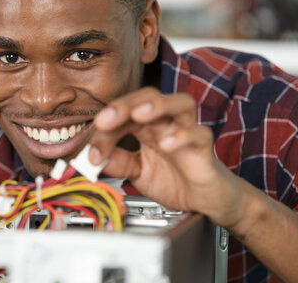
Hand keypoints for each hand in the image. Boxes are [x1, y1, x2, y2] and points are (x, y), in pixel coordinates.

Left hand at [89, 87, 244, 226]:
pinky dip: (181, 136)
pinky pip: (198, 134)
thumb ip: (118, 163)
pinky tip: (166, 144)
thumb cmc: (175, 178)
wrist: (206, 200)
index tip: (92, 155)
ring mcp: (187, 131)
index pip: (122, 115)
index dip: (104, 132)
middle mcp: (167, 122)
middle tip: (104, 120)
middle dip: (124, 105)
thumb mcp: (138, 172)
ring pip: (179, 103)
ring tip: (138, 113)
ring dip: (157, 105)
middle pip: (148, 97)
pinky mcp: (205, 147)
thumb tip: (91, 158)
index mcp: (147, 125)